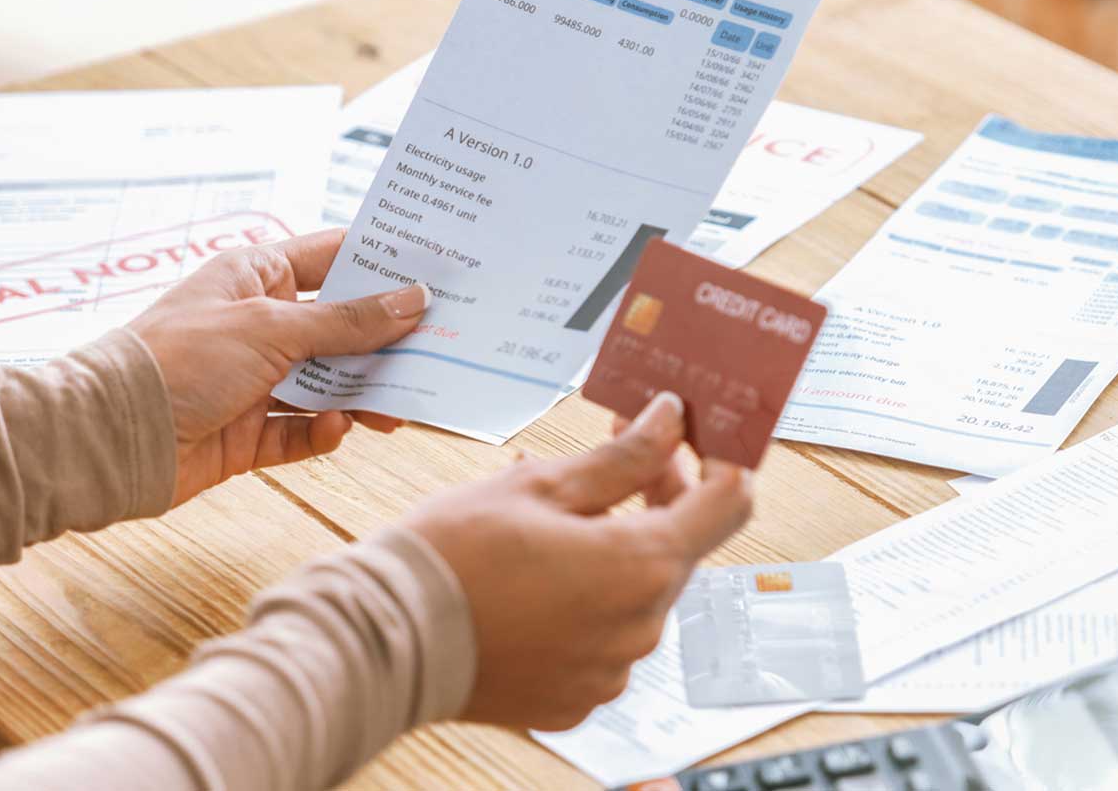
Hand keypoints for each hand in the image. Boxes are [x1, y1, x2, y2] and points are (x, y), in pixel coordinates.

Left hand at [120, 228, 425, 505]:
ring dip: (363, 394)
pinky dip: (323, 433)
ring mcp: (255, 379)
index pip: (332, 257)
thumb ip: (346, 322)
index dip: (383, 261)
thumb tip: (413, 299)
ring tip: (399, 407)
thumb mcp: (271, 328)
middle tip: (439, 347)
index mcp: (256, 276)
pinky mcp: (250, 432)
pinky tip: (336, 430)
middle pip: (341, 326)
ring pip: (329, 383)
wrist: (109, 437)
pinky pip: (303, 431)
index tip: (438, 268)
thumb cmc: (179, 359)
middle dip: (385, 339)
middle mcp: (259, 323)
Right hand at [401, 392, 754, 729]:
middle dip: (662, 493)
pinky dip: (589, 601)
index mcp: (641, 567)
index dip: (723, 458)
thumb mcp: (542, 483)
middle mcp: (640, 628)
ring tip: (561, 512)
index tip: (700, 434)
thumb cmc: (454, 555)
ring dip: (620, 546)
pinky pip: (605, 638)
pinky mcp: (578, 698)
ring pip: (641, 593)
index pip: (729, 504)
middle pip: (681, 547)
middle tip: (626, 446)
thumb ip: (624, 455)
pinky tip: (541, 573)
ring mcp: (611, 671)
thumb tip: (672, 421)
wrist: (388, 641)